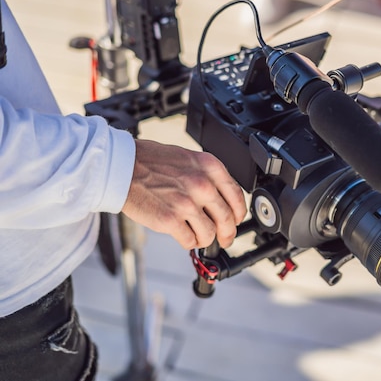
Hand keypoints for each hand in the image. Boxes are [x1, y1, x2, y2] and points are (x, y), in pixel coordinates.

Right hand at [122, 139, 247, 249]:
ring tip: (197, 236)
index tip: (236, 220)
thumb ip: (207, 177)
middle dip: (227, 233)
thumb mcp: (188, 159)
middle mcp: (202, 184)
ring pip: (210, 233)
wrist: (121, 166)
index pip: (237, 196)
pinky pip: (190, 241)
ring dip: (205, 239)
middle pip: (227, 219)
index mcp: (210, 167)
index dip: (239, 214)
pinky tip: (184, 237)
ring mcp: (187, 203)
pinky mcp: (170, 220)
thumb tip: (221, 199)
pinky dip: (189, 243)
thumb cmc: (150, 161)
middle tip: (224, 238)